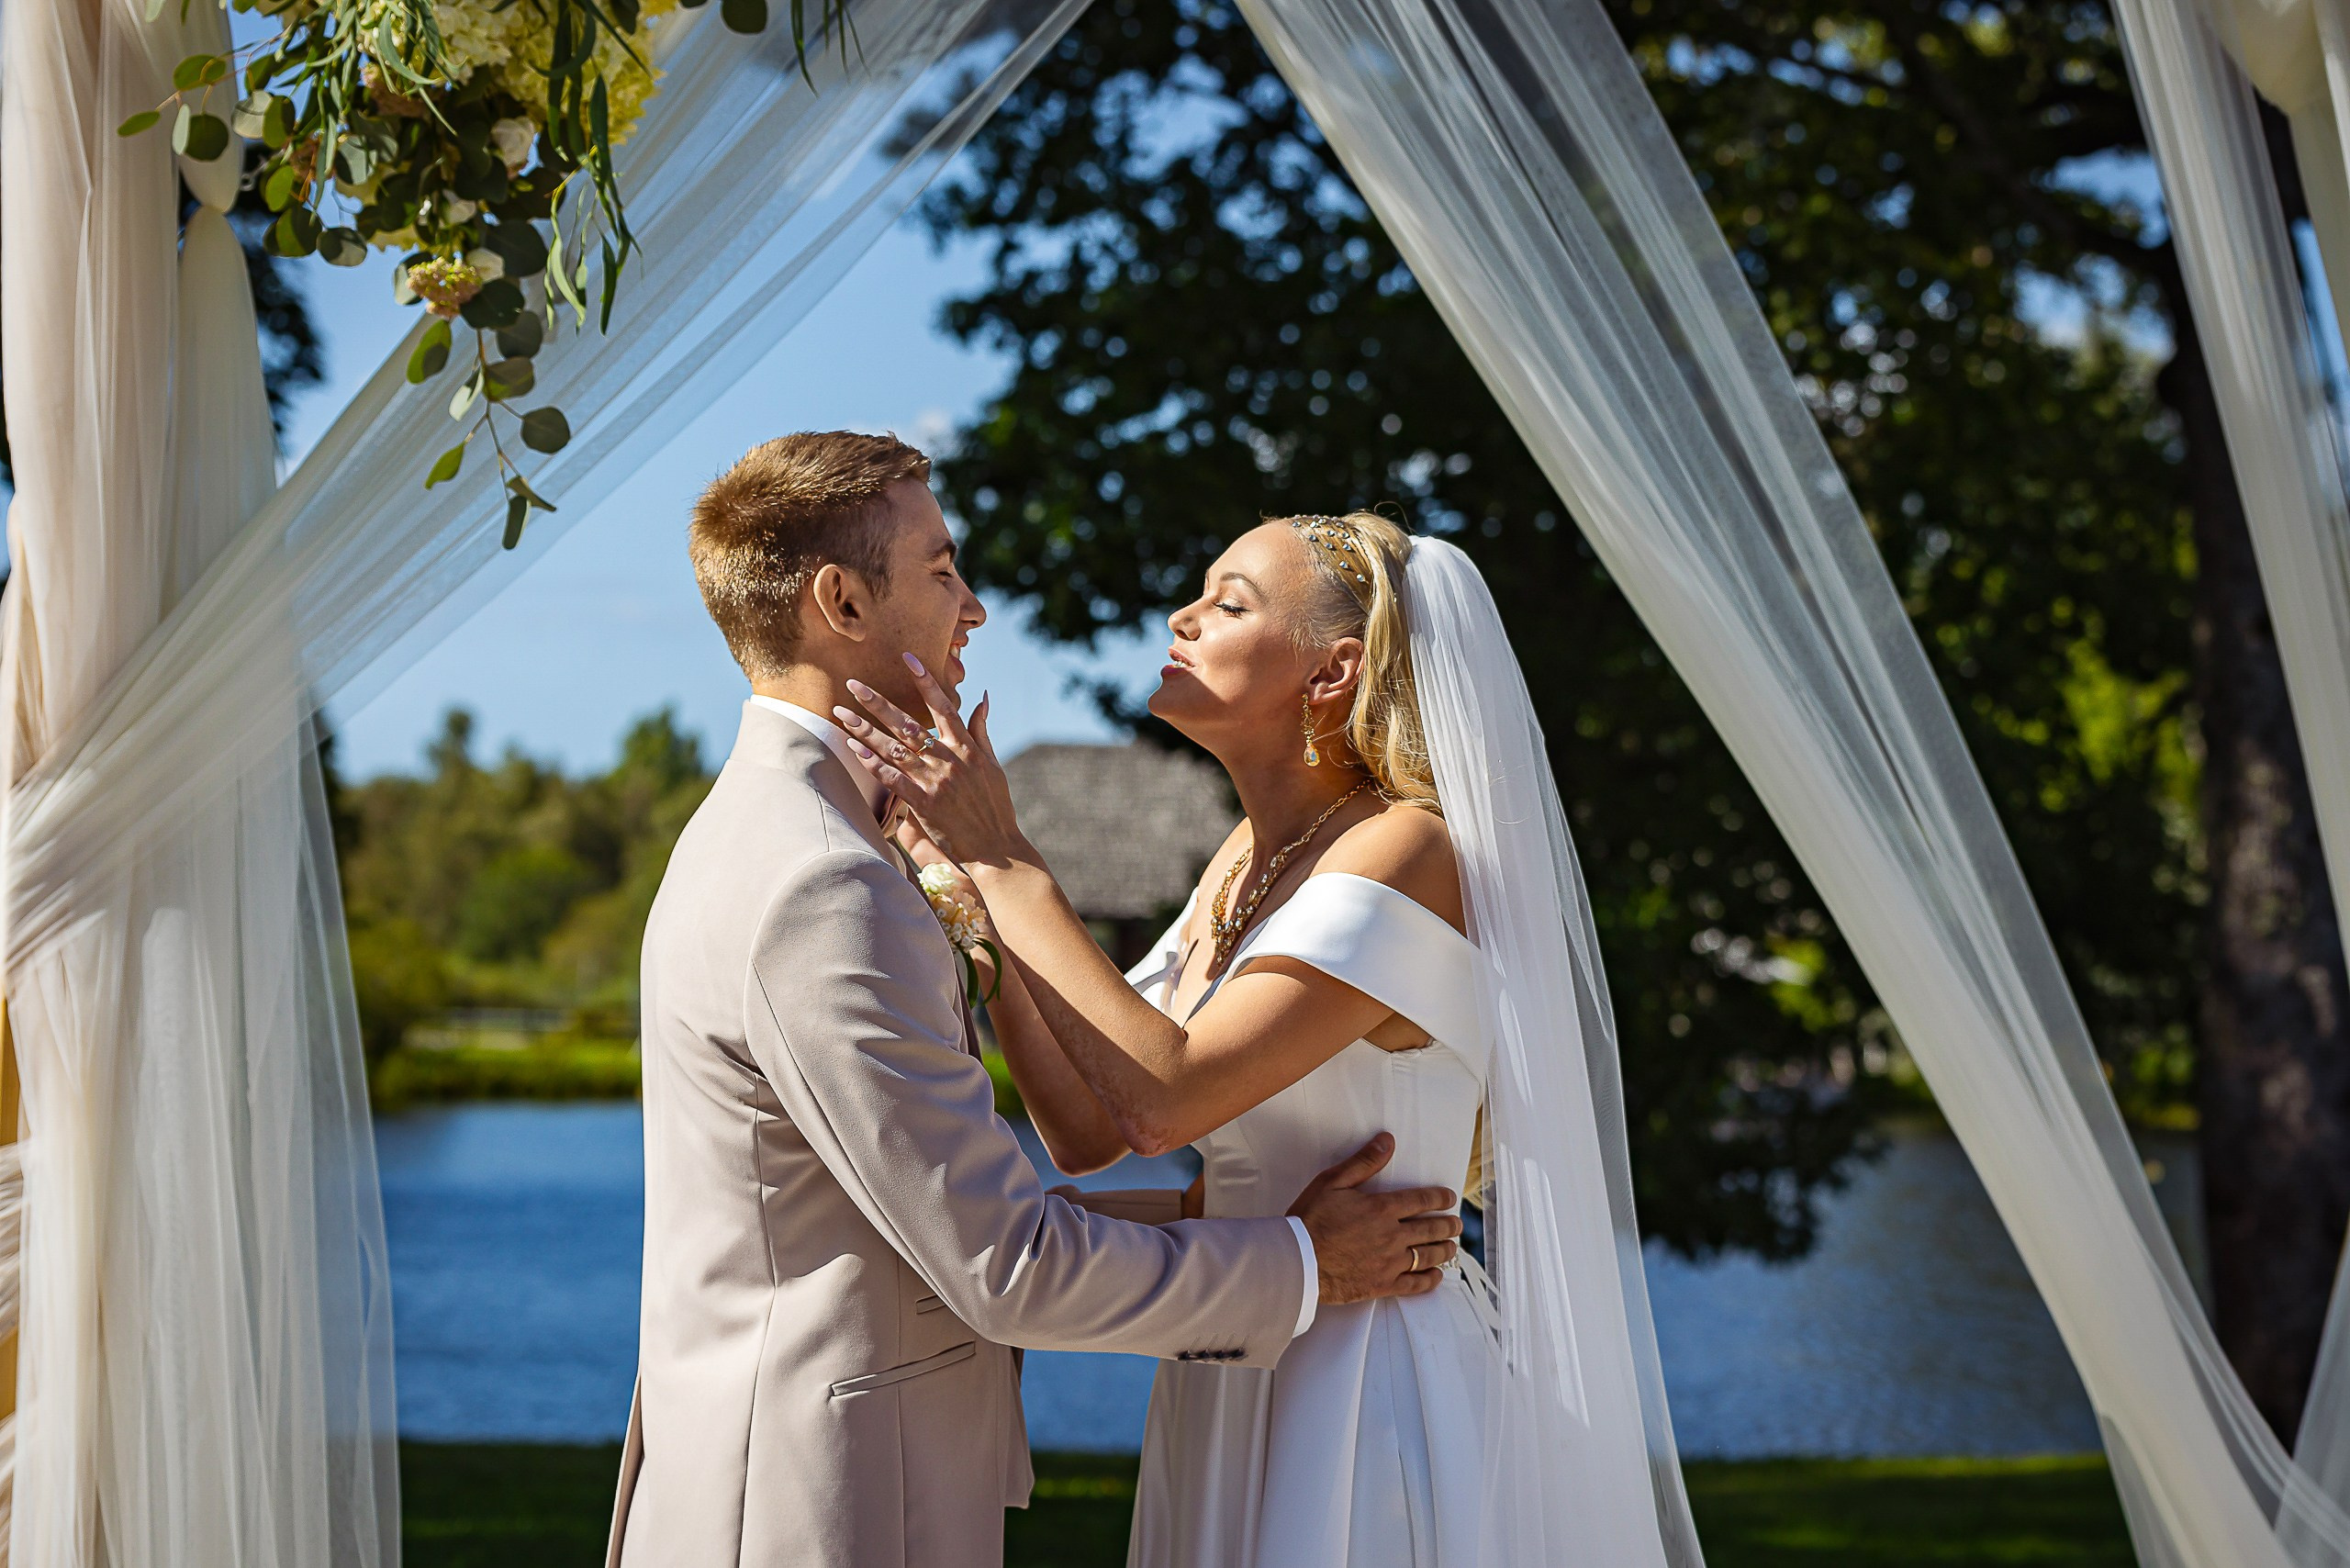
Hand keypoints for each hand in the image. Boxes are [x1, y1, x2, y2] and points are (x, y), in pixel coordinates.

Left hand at [836, 655, 1025, 866]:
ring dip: (865, 730)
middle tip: (853, 684)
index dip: (925, 681)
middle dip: (877, 702)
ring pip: (894, 748)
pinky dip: (874, 763)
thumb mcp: (993, 764)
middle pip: (908, 723)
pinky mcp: (924, 803)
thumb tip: (982, 697)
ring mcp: (935, 780)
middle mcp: (949, 759)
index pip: (943, 706)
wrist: (996, 845)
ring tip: (841, 714)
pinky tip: (855, 749)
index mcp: (967, 747)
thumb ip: (981, 729)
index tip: (908, 659)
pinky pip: (893, 779)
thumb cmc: (995, 805)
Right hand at [1286, 1134, 1460, 1305]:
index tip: (1450, 1198)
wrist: (1298, 1261)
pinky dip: (1430, 1280)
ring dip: (1445, 1250)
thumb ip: (1364, 1162)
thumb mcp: (1333, 1182)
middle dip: (1448, 1225)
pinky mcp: (1383, 1285)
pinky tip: (1436, 1276)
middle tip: (1457, 1224)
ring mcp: (1390, 1263)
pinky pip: (1415, 1284)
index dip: (1440, 1198)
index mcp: (1382, 1209)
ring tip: (1452, 1247)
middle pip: (1432, 1229)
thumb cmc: (1311, 1219)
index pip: (1422, 1200)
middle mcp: (1393, 1236)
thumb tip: (1387, 1141)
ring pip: (1429, 1256)